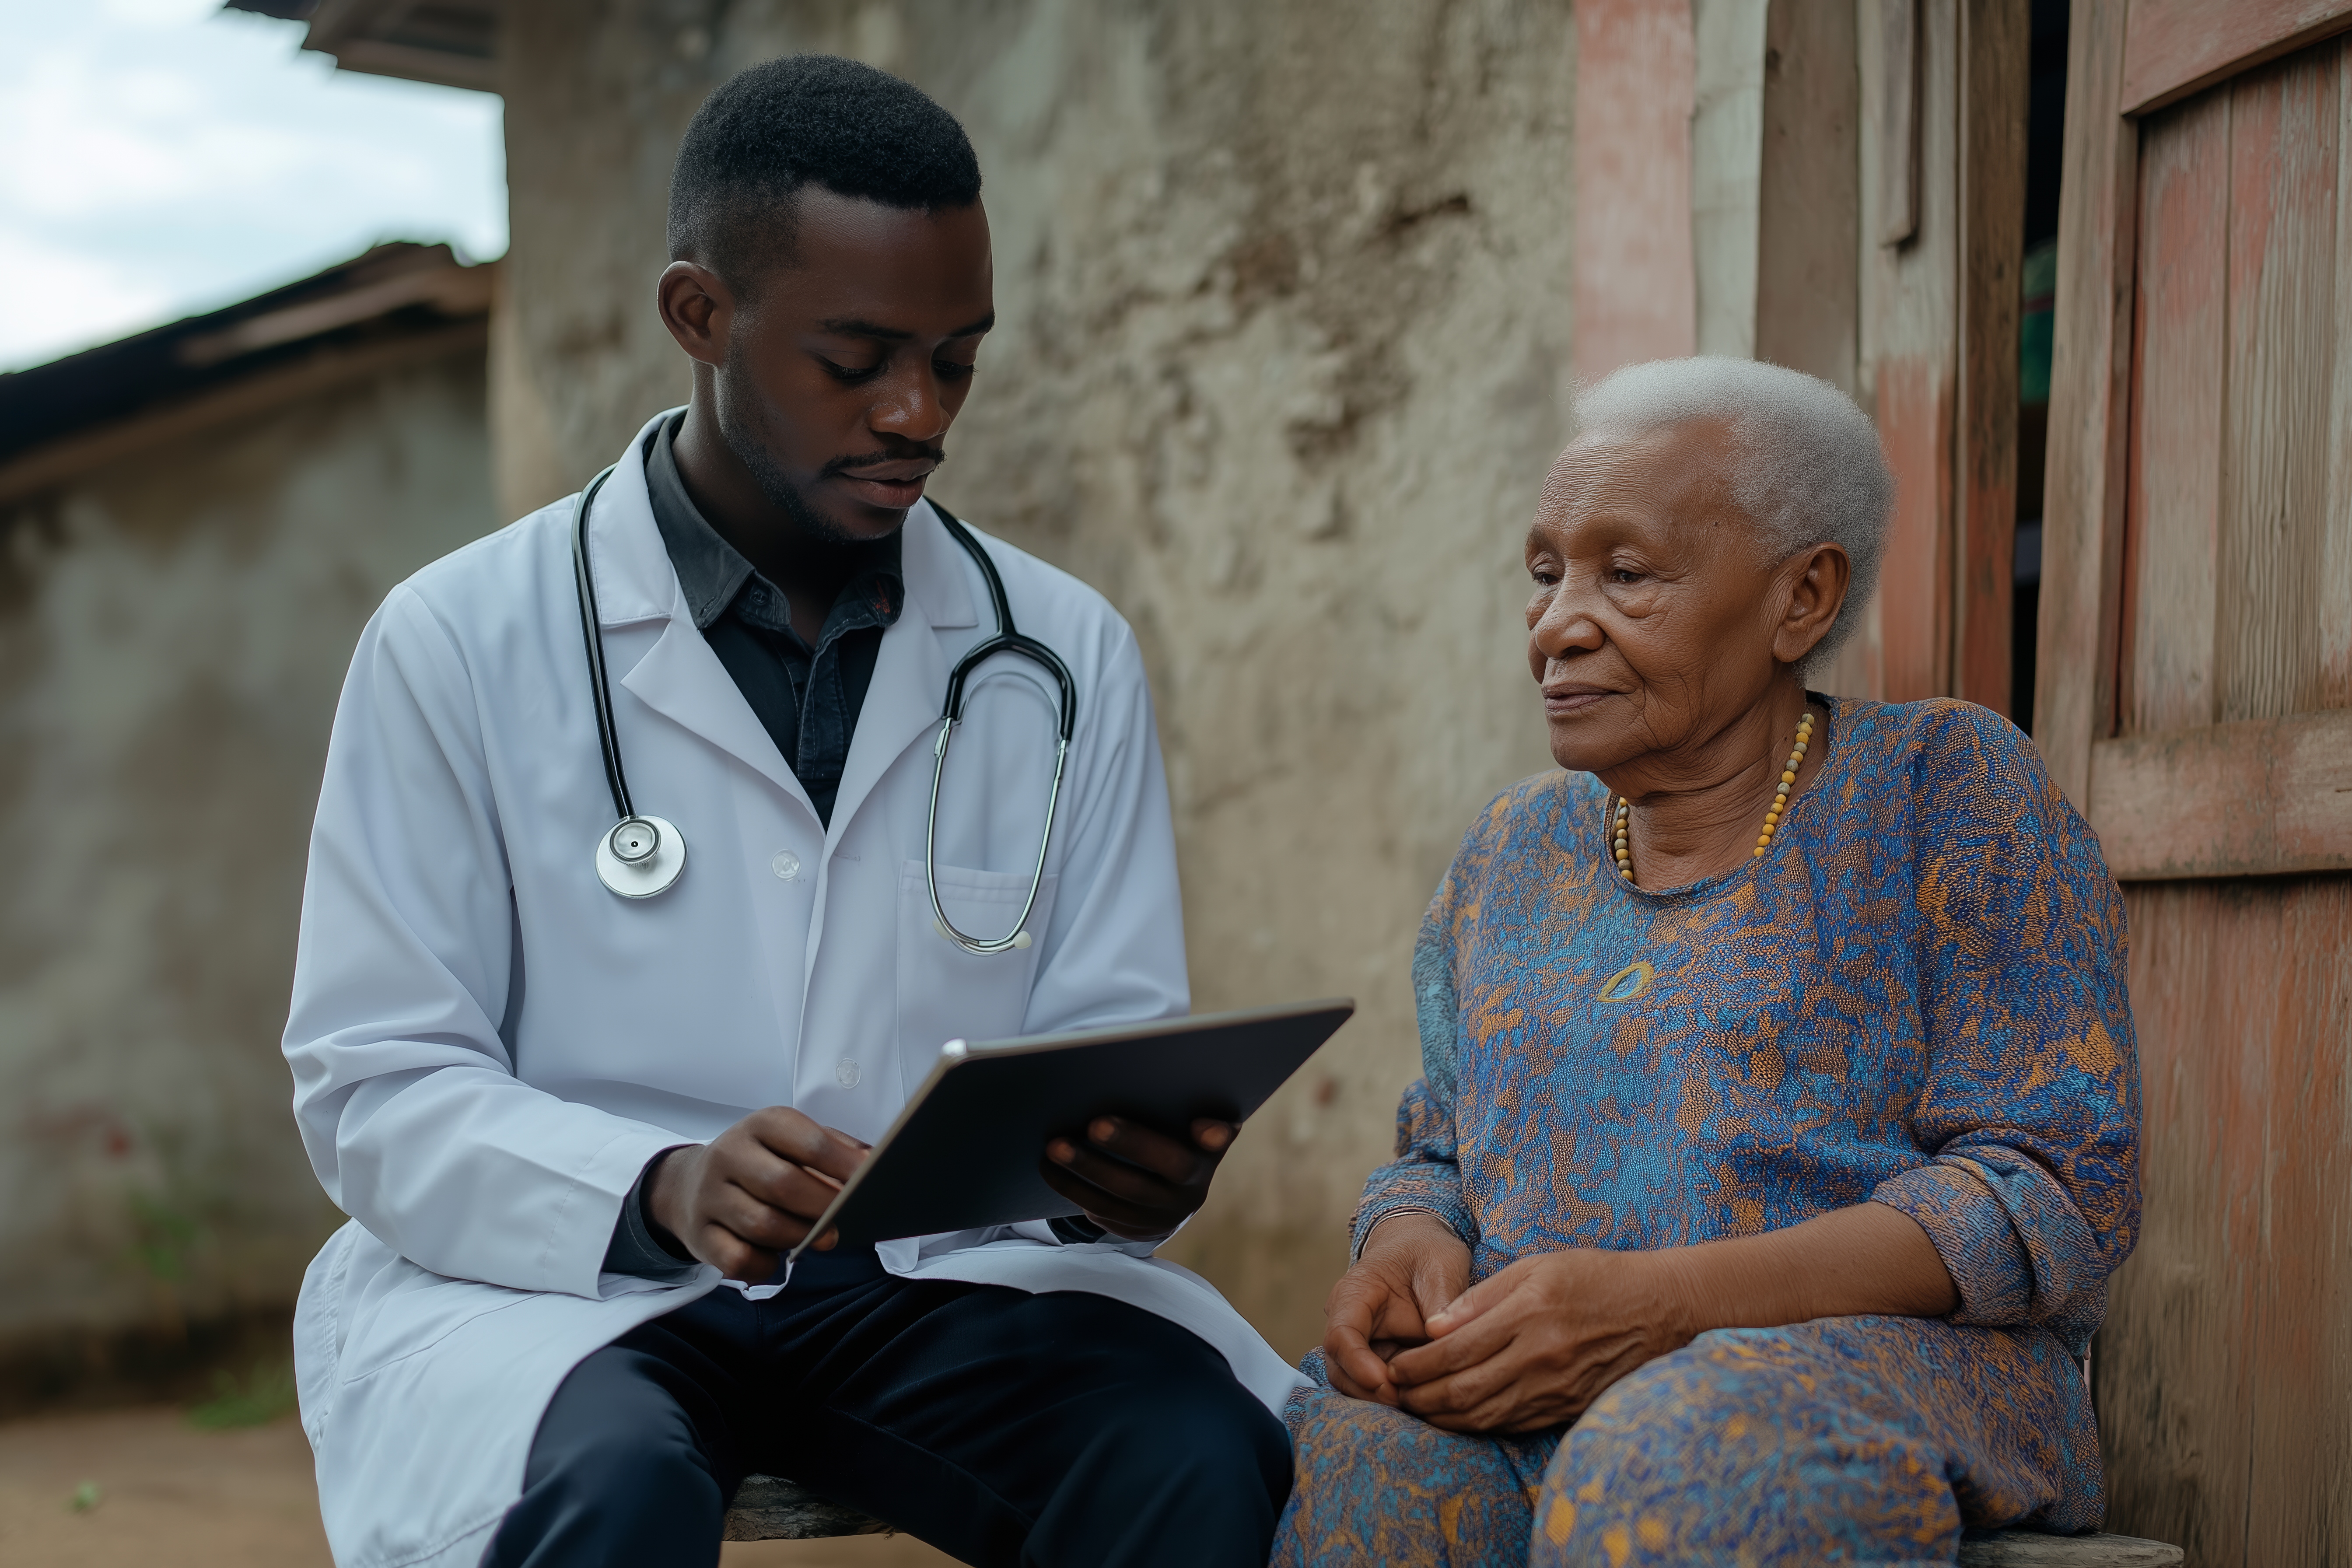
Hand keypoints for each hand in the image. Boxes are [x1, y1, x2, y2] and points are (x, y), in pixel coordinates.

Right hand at [646, 1108, 868, 1280]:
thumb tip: (873, 1163)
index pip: (808, 1142)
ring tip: (819, 1239)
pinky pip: (738, 1259)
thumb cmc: (758, 1163)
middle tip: (843, 1219)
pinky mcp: (700, 1235)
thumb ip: (834, 1148)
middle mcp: (730, 1155)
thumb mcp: (791, 1142)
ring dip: (799, 1237)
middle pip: (783, 1185)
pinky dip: (766, 1265)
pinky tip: (777, 1257)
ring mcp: (709, 1196)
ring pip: (762, 1225)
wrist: (689, 1184)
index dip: (843, 1163)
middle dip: (822, 1206)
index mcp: (761, 1125)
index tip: (869, 1179)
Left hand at [1040, 1116, 1233, 1240]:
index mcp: (1206, 1154)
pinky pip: (1101, 1213)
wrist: (1167, 1195)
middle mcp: (1191, 1190)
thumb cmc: (1170, 1139)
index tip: (1203, 1126)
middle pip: (1165, 1167)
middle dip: (1128, 1144)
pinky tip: (1050, 1168)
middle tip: (1093, 1124)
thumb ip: (1183, 1108)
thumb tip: (1170, 1094)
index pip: (1218, 1140)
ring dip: (1084, 1171)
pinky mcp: (1135, 1231)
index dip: (1214, 1135)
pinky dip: (1073, 1189)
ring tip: (1055, 1147)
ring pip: (1122, 1197)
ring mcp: (1162, 1216)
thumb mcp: (1184, 1126)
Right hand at [1322, 1212, 1472, 1404]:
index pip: (1341, 1335)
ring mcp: (1363, 1344)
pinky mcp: (1380, 1359)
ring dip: (1381, 1400)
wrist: (1422, 1248)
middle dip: (1368, 1391)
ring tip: (1419, 1406)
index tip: (1385, 1382)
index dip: (1357, 1363)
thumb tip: (1441, 1337)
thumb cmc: (1427, 1251)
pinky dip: (1397, 1398)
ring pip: (1355, 1384)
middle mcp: (1350, 1323)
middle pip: (1341, 1368)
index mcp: (1355, 1294)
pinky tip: (1424, 1402)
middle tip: (1406, 1403)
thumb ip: (1441, 1299)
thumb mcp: (1440, 1264)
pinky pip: (1379, 1386)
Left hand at [1384, 1248, 1690, 1432]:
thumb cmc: (1596, 1277)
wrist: (1661, 1308)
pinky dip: (1478, 1424)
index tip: (1395, 1366)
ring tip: (1416, 1409)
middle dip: (1421, 1395)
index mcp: (1530, 1314)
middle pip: (1464, 1389)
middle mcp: (1541, 1356)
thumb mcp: (1538, 1267)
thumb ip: (1483, 1297)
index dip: (1419, 1364)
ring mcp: (1556, 1387)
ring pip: (1485, 1414)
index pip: (1457, 1350)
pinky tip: (1458, 1418)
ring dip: (1443, 1416)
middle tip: (1394, 1393)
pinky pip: (1513, 1423)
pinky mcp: (1568, 1407)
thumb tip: (1435, 1326)